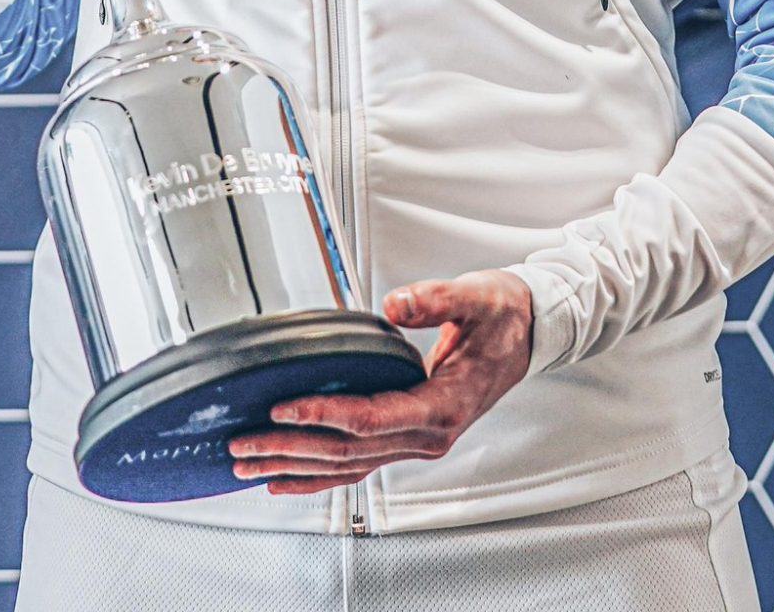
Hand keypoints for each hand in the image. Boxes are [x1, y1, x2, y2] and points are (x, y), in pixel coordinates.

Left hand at [228, 269, 533, 495]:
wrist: (529, 333)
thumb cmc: (503, 317)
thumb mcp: (475, 297)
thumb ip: (435, 300)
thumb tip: (397, 303)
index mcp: (442, 406)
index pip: (371, 419)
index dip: (324, 414)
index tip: (282, 407)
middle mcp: (428, 435)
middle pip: (349, 452)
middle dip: (293, 449)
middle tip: (245, 444)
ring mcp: (419, 441)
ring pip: (349, 466)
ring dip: (297, 466)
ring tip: (250, 464)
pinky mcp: (409, 435)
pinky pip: (359, 464)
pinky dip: (320, 474)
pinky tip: (287, 476)